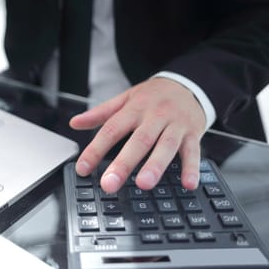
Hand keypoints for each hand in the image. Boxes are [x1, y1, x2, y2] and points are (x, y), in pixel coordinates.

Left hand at [69, 77, 205, 192]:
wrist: (187, 84)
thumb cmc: (153, 96)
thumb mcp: (125, 99)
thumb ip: (100, 113)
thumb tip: (75, 123)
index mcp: (134, 109)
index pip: (111, 130)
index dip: (95, 150)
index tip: (83, 168)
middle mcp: (155, 116)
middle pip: (139, 140)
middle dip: (124, 163)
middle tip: (110, 183)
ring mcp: (175, 125)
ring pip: (166, 146)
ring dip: (155, 165)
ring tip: (144, 184)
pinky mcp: (193, 133)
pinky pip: (194, 151)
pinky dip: (192, 168)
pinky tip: (188, 183)